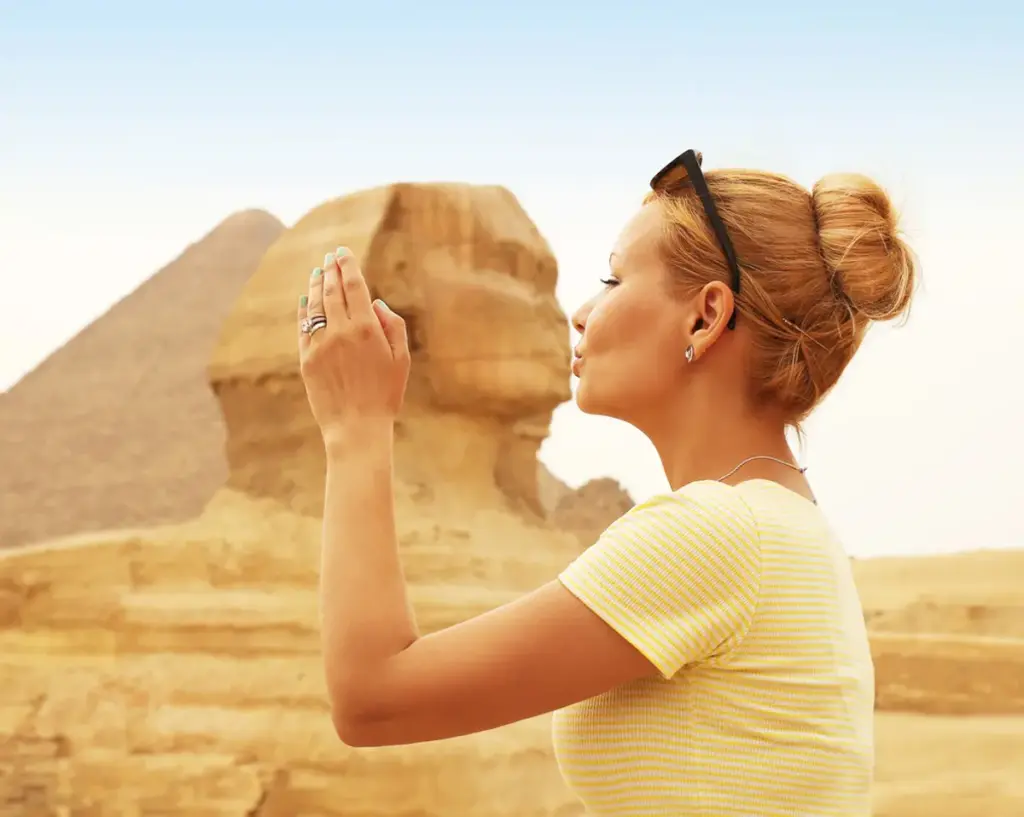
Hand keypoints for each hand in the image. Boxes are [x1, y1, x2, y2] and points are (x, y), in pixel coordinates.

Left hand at [297, 247, 409, 439]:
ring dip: (316, 285)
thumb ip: (392, 326)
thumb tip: (375, 304)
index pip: (354, 286)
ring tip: (317, 272)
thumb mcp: (401, 359)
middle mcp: (340, 331)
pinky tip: (305, 300)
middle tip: (330, 257)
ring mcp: (320, 344)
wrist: (356, 427)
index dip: (347, 266)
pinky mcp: (307, 359)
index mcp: (366, 328)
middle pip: (332, 291)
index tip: (343, 253)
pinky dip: (304, 310)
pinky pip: (304, 326)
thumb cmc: (386, 395)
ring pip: (315, 305)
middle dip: (331, 270)